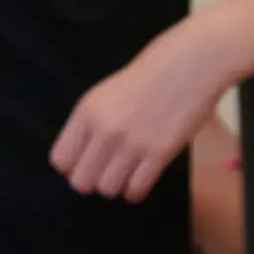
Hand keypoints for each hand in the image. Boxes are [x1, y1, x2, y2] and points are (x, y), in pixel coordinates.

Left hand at [52, 31, 225, 201]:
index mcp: (88, 111)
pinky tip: (143, 175)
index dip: (72, 166)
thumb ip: (92, 123)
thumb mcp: (108, 92)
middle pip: (81, 181)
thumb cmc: (152, 73)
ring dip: (117, 185)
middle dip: (94, 179)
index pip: (60, 160)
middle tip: (109, 170)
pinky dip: (137, 189)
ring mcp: (132, 143)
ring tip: (128, 171)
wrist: (192, 63)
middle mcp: (105, 129)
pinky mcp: (159, 153)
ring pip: (107, 189)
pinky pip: (136, 190)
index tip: (86, 162)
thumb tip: (84, 158)